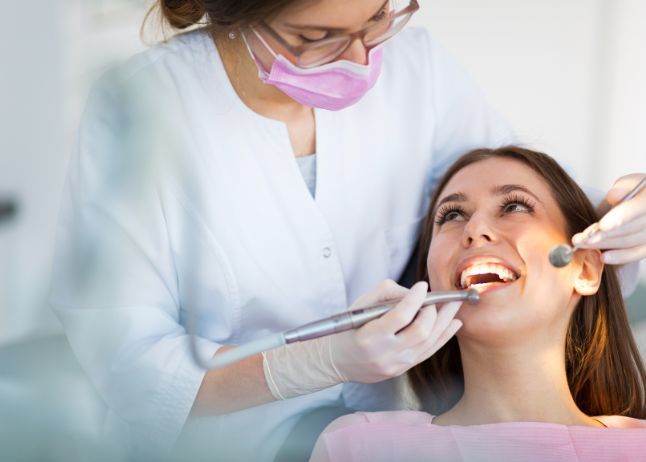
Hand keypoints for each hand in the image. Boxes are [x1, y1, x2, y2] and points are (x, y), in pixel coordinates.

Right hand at [329, 279, 462, 383]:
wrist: (337, 361)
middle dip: (435, 311)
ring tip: (454, 306)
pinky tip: (453, 324)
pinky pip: (429, 352)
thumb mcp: (359, 306)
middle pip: (421, 331)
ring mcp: (396, 364)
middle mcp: (385, 353)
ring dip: (445, 321)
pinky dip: (444, 336)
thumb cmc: (348, 329)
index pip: (400, 316)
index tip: (422, 285)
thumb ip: (386, 293)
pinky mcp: (403, 369)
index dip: (415, 299)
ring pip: (429, 342)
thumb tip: (413, 293)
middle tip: (438, 298)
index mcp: (370, 336)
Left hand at [573, 173, 645, 264]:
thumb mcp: (630, 183)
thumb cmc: (635, 191)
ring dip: (604, 245)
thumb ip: (622, 188)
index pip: (637, 209)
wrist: (645, 202)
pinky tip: (602, 257)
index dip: (620, 218)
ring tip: (582, 244)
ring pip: (629, 242)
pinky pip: (636, 254)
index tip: (602, 226)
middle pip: (629, 229)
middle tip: (579, 238)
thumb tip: (613, 196)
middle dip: (602, 235)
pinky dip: (619, 257)